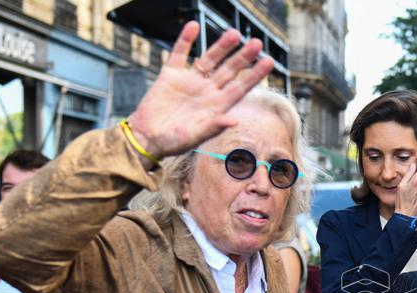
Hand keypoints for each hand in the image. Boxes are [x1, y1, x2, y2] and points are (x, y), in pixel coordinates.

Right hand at [125, 21, 273, 163]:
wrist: (147, 138)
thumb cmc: (173, 142)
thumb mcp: (195, 137)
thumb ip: (214, 127)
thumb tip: (235, 121)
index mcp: (217, 106)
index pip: (241, 88)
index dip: (254, 75)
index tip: (269, 62)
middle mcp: (207, 91)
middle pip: (229, 70)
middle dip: (243, 57)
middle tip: (257, 43)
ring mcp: (190, 82)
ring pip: (209, 59)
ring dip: (221, 46)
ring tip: (234, 34)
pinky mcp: (170, 76)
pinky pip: (179, 54)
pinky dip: (185, 40)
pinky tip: (193, 26)